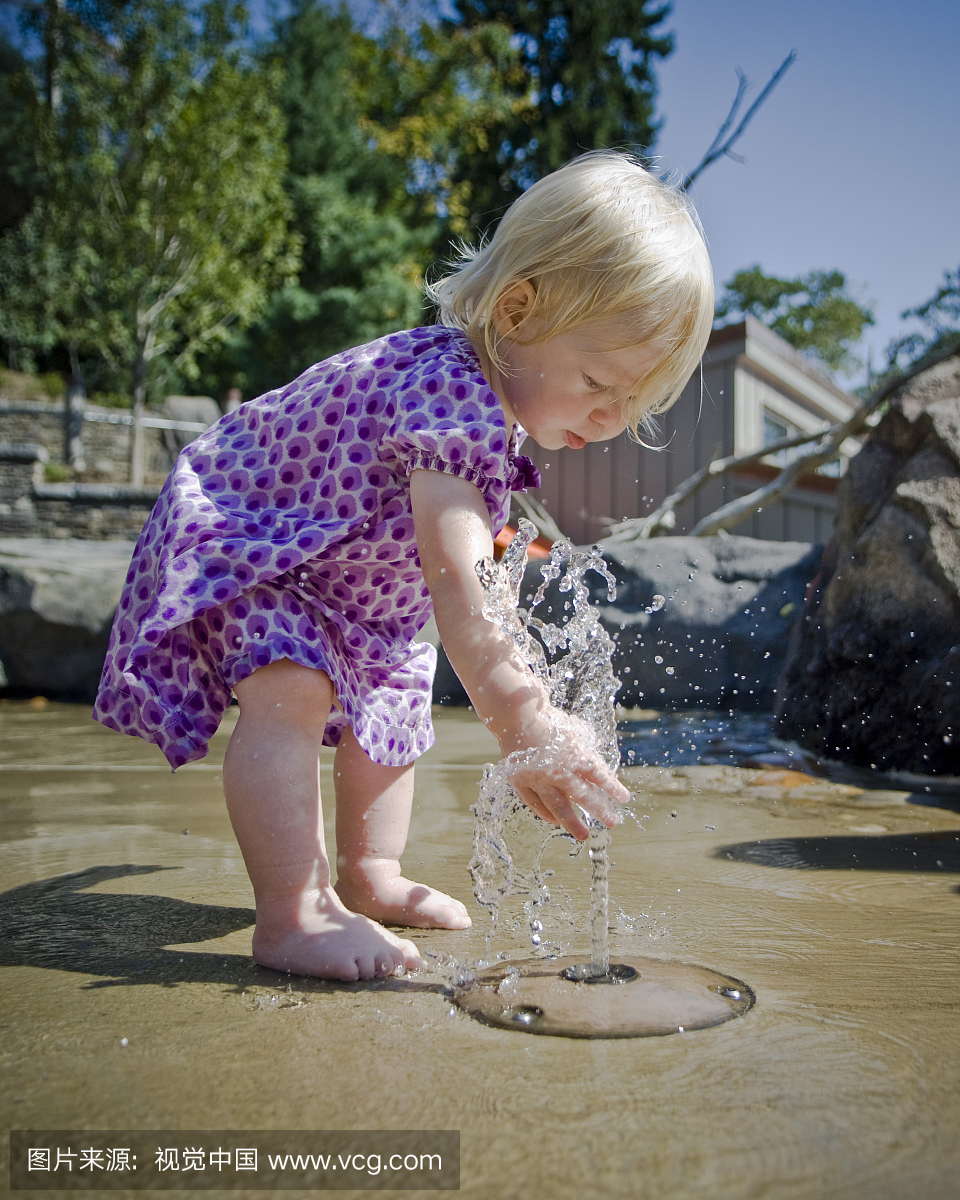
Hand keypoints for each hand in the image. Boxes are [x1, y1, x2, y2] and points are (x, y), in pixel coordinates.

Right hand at [502, 711, 630, 840]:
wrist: (517, 717)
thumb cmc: (549, 721)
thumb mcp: (575, 731)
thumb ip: (586, 750)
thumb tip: (598, 762)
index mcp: (575, 755)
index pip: (599, 776)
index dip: (613, 788)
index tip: (624, 799)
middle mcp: (559, 770)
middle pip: (583, 795)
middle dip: (600, 810)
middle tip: (613, 823)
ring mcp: (539, 779)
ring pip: (558, 806)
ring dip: (572, 822)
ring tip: (584, 836)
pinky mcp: (521, 782)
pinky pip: (535, 803)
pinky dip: (545, 813)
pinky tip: (555, 821)